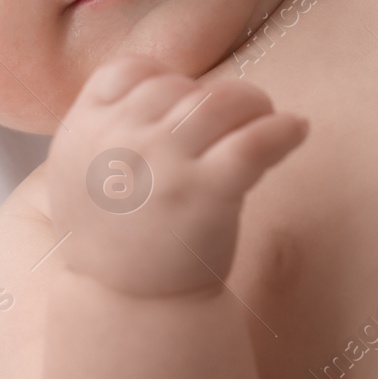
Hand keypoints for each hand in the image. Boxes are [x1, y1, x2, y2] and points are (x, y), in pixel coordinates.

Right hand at [46, 56, 306, 296]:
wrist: (127, 307)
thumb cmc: (116, 237)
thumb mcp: (81, 174)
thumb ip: (107, 127)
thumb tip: (165, 85)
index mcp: (83, 132)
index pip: (130, 71)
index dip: (164, 81)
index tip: (184, 104)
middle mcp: (121, 142)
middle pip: (180, 87)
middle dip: (212, 98)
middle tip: (236, 116)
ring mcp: (164, 165)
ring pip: (220, 102)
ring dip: (252, 102)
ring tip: (267, 117)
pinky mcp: (205, 192)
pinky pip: (254, 142)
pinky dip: (283, 130)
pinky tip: (296, 130)